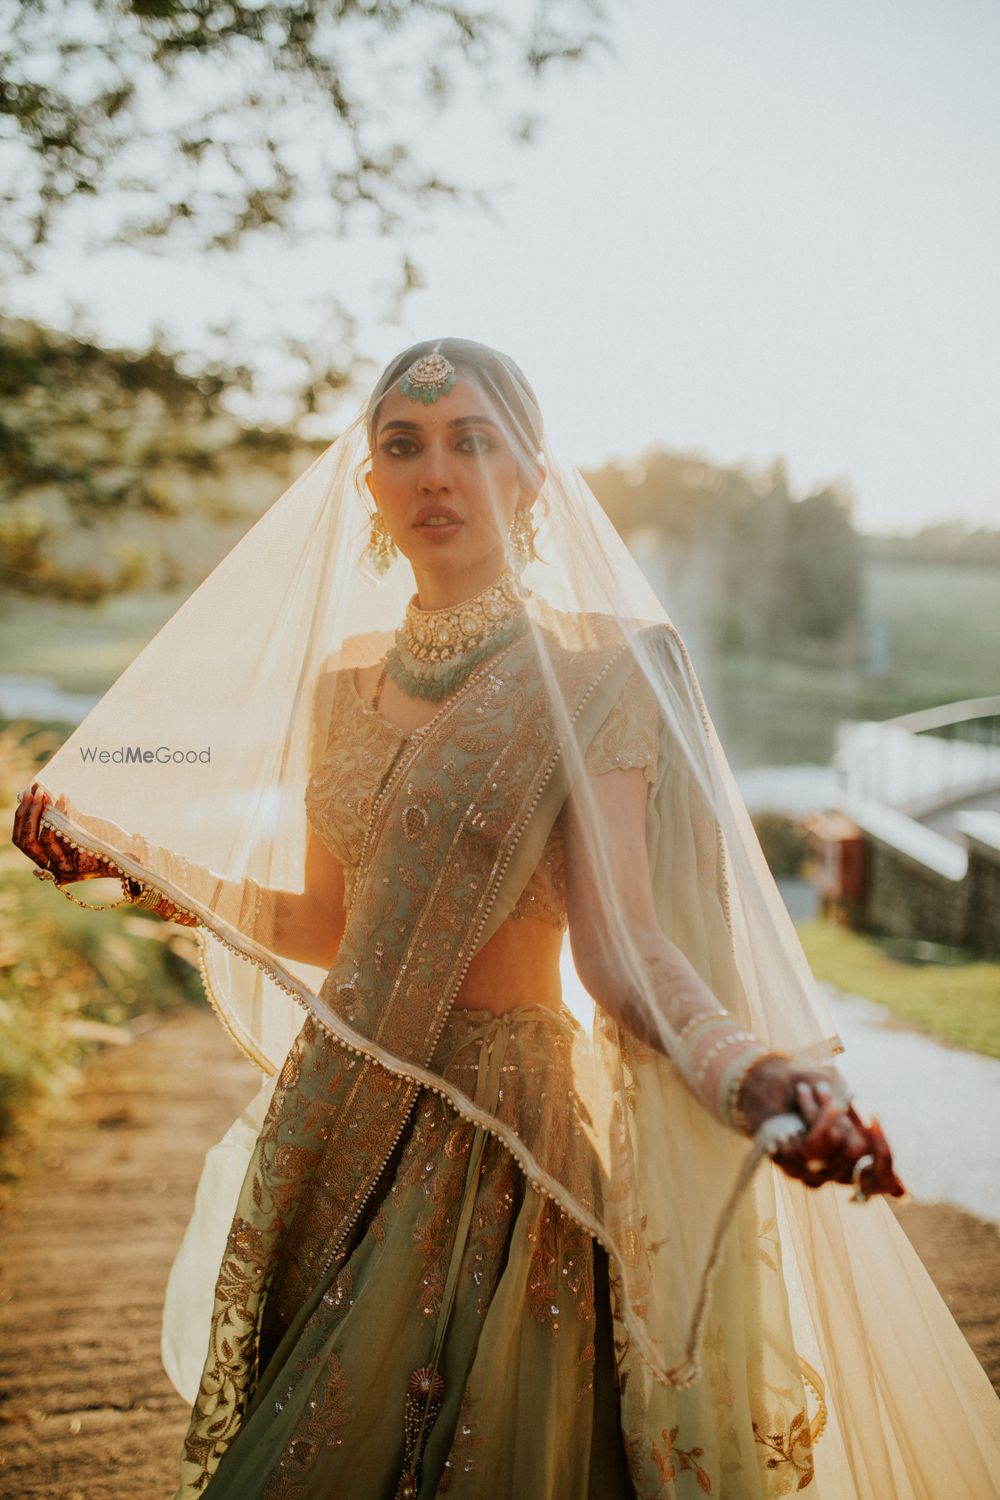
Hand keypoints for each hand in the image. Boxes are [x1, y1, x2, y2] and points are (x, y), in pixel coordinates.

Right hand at [12, 782, 108, 884]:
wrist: (136, 853)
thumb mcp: (80, 822)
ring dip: (37, 813)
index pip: (22, 840)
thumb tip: (41, 790)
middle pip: (24, 842)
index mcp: (50, 857)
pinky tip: (64, 798)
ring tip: (45, 792)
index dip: (23, 814)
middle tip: (35, 790)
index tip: (32, 791)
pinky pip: (57, 839)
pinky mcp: (73, 868)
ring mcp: (61, 869)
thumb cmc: (108, 836)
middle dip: (26, 813)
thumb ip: (60, 813)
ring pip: (36, 842)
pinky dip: (58, 815)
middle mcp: (52, 866)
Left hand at [737, 1055, 905, 1199]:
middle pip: (861, 1154)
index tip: (874, 1117)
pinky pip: (816, 1145)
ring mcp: (812, 1175)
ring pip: (841, 1148)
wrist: (763, 1083)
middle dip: (848, 1119)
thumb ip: (866, 1141)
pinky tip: (808, 1094)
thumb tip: (904, 1196)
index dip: (884, 1155)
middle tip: (834, 1094)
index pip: (882, 1179)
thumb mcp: (842, 1109)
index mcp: (853, 1164)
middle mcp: (834, 1176)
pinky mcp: (791, 1166)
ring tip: (817, 1090)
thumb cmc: (807, 1095)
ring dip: (828, 1112)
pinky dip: (815, 1115)